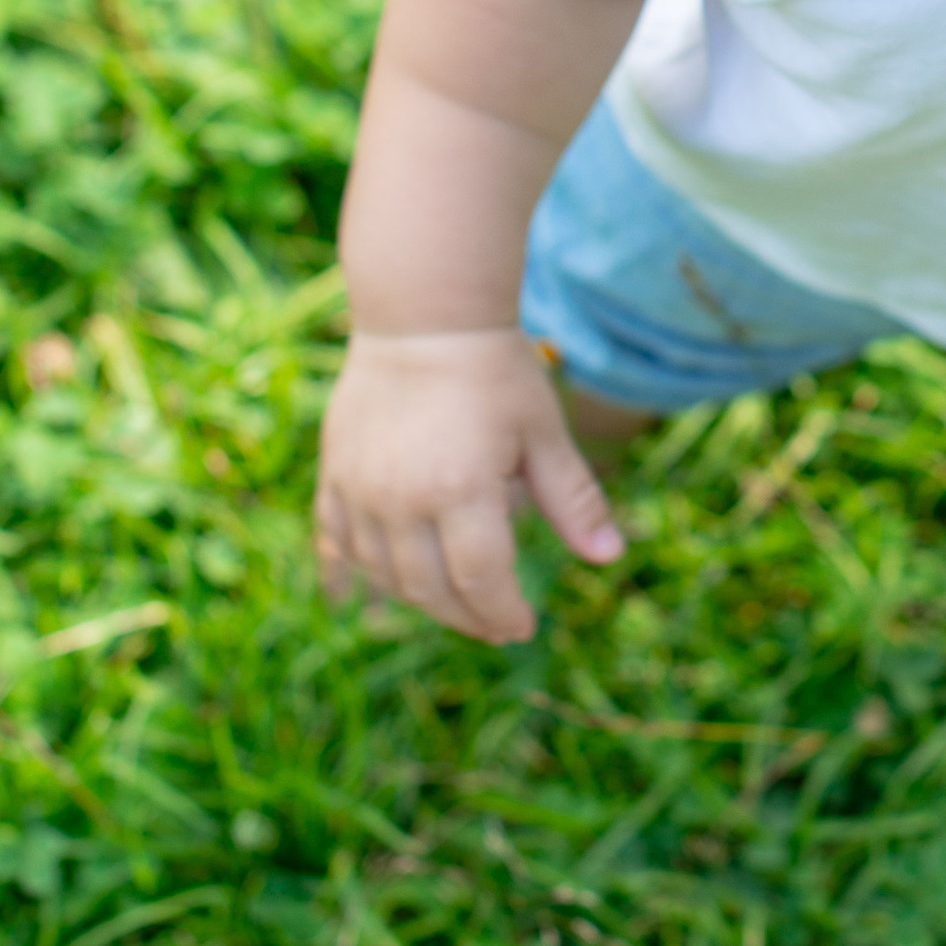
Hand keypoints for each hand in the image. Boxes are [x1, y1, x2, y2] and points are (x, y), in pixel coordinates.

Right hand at [315, 326, 623, 644]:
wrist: (423, 317)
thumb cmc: (495, 372)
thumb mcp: (544, 432)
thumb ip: (574, 499)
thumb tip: (610, 557)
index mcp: (460, 490)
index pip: (481, 582)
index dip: (504, 613)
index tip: (524, 627)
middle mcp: (401, 499)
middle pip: (431, 589)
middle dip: (468, 617)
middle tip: (496, 624)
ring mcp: (360, 489)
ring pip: (384, 574)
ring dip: (421, 599)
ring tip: (456, 601)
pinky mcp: (334, 474)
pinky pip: (339, 542)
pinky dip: (362, 571)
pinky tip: (385, 584)